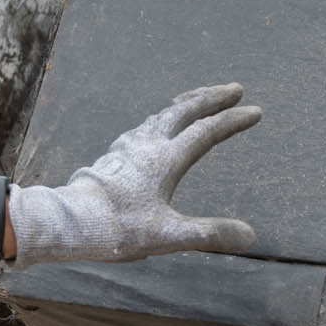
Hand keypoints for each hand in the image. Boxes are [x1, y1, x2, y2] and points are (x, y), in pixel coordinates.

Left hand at [10, 84, 260, 264]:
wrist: (68, 221)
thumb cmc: (117, 228)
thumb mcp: (168, 235)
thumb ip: (209, 234)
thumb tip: (249, 236)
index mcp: (166, 159)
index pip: (206, 132)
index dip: (233, 120)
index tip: (256, 110)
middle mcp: (148, 145)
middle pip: (184, 111)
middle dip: (212, 98)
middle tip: (234, 88)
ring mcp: (128, 147)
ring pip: (162, 114)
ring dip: (186, 104)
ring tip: (198, 99)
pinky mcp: (113, 155)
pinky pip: (145, 126)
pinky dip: (162, 117)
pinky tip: (156, 127)